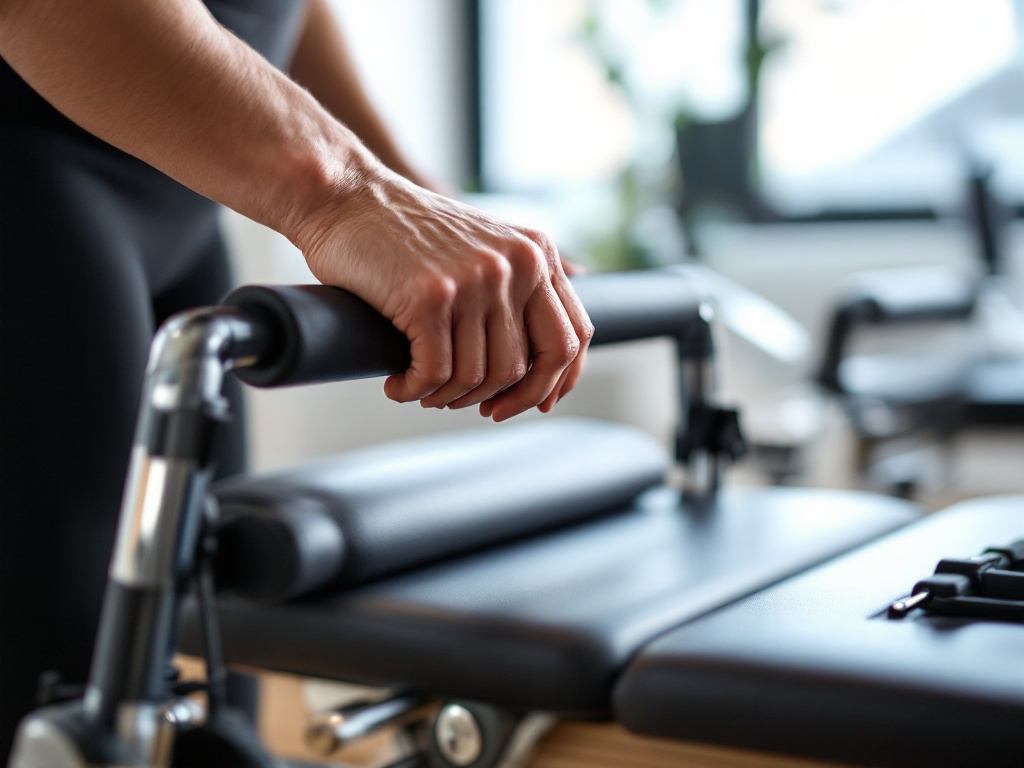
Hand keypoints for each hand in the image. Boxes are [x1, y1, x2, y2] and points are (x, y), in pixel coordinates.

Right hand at [295, 165, 592, 421]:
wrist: (345, 196)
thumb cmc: (405, 232)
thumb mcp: (484, 246)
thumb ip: (519, 287)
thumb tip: (546, 359)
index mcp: (537, 253)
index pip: (573, 335)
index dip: (556, 382)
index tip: (532, 403)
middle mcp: (516, 264)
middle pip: (529, 366)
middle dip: (506, 401)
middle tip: (478, 410)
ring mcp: (475, 280)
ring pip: (479, 377)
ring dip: (449, 397)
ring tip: (424, 389)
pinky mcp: (430, 297)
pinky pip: (436, 374)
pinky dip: (415, 391)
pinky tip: (399, 385)